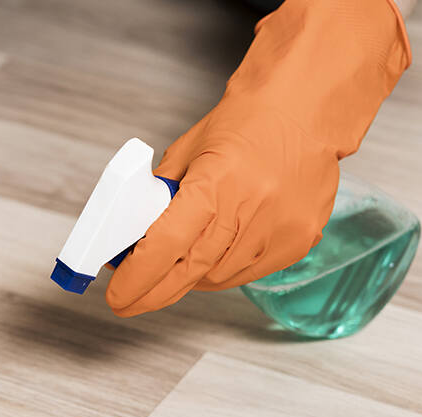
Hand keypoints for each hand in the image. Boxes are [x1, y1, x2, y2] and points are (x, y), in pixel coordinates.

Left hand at [106, 0, 410, 316]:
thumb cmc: (244, 124)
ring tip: (173, 270)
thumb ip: (159, 196)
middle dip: (153, 292)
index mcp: (214, 184)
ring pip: (218, 278)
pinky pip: (250, 273)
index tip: (117, 295)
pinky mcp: (299, 240)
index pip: (165, 246)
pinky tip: (211, 261)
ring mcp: (279, 229)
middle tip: (130, 301)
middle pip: (189, 272)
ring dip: (189, 280)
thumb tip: (132, 237)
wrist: (304, 110)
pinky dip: (223, 273)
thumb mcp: (186, 153)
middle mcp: (250, 210)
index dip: (137, 278)